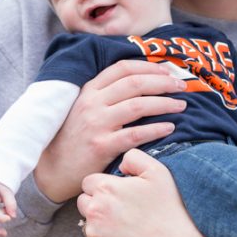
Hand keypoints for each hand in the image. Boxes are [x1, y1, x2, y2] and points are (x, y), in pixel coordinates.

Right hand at [34, 60, 186, 202]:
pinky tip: (170, 127)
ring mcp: (96, 124)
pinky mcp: (102, 146)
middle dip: (163, 82)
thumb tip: (142, 82)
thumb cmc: (74, 138)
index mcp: (89, 90)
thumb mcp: (84, 108)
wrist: (53, 169)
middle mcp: (92, 103)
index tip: (167, 71)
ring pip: (138, 105)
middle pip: (135, 83)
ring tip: (181, 105)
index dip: (148, 66)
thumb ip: (106, 95)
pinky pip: (135, 134)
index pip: (123, 68)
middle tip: (182, 86)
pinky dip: (156, 129)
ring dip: (164, 103)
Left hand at [77, 148, 220, 236]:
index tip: (120, 192)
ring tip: (126, 224)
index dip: (105, 185)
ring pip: (88, 222)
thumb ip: (133, 158)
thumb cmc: (168, 207)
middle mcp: (94, 211)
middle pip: (84, 201)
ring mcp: (95, 234)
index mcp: (105, 188)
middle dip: (98, 202)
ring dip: (100, 221)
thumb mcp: (157, 170)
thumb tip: (120, 165)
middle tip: (123, 208)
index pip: (89, 182)